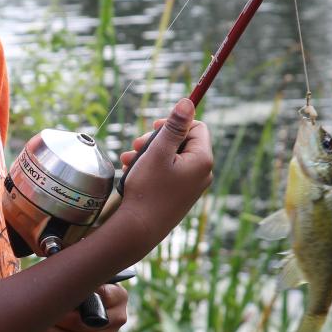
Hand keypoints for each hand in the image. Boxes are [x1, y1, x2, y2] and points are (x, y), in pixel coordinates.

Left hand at [33, 283, 127, 331]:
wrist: (87, 305)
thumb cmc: (80, 286)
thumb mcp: (84, 276)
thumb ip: (77, 276)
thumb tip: (55, 275)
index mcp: (118, 296)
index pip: (99, 296)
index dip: (73, 298)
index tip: (55, 296)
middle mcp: (118, 319)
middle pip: (80, 324)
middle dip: (54, 320)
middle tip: (37, 315)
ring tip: (34, 329)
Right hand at [113, 98, 212, 252]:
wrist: (139, 229)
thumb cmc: (148, 190)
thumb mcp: (158, 152)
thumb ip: (174, 126)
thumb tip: (188, 102)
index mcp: (202, 160)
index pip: (197, 127)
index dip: (175, 124)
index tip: (153, 129)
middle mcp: (203, 173)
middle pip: (184, 141)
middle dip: (157, 140)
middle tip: (136, 145)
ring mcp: (192, 186)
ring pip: (172, 157)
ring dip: (150, 153)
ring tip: (128, 159)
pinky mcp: (181, 195)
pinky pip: (169, 172)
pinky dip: (152, 168)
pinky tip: (132, 171)